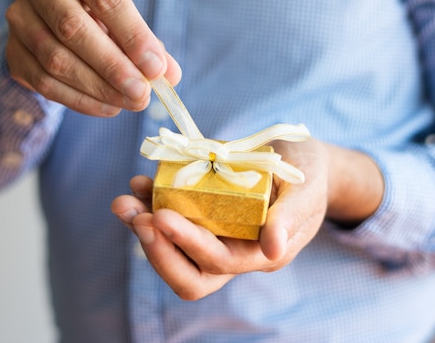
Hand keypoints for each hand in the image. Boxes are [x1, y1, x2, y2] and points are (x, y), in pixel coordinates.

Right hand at [5, 0, 180, 115]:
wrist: (49, 15)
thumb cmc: (97, 11)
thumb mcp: (123, 15)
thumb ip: (147, 43)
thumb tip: (169, 75)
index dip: (133, 35)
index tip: (155, 67)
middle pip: (74, 29)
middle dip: (113, 67)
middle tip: (142, 93)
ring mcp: (19, 16)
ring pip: (57, 60)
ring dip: (98, 88)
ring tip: (129, 102)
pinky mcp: (12, 50)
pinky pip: (45, 82)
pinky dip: (80, 100)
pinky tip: (108, 106)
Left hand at [111, 139, 329, 299]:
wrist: (302, 161)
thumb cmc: (310, 174)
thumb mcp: (307, 189)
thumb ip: (292, 217)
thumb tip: (272, 250)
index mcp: (261, 252)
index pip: (218, 260)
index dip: (187, 242)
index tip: (161, 216)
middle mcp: (234, 252)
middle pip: (189, 274)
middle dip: (156, 250)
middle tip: (134, 216)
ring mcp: (216, 236)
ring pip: (173, 250)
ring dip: (144, 227)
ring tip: (124, 201)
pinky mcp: (204, 217)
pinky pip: (172, 221)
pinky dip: (151, 205)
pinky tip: (139, 184)